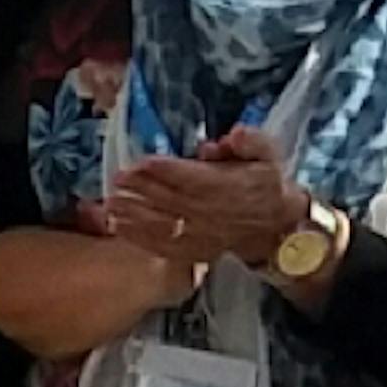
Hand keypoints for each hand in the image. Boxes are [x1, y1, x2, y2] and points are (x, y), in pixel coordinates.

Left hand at [87, 134, 318, 280]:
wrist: (276, 228)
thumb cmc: (266, 184)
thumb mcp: (268, 155)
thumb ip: (251, 142)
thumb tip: (234, 135)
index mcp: (226, 186)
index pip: (192, 177)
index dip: (166, 170)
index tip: (142, 162)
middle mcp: (210, 212)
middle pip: (170, 199)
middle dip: (141, 189)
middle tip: (117, 178)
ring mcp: (200, 234)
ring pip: (162, 223)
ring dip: (133, 214)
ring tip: (109, 202)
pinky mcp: (192, 250)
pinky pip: (163, 246)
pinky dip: (139, 238)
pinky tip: (117, 227)